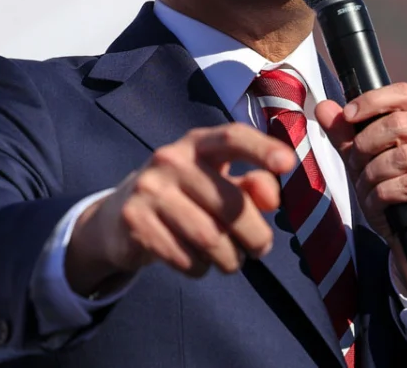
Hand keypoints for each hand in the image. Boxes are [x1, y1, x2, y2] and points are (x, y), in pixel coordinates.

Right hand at [65, 123, 296, 295]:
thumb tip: (272, 199)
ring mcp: (149, 189)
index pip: (233, 137)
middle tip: (259, 249)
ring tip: (230, 260)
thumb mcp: (218, 183)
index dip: (262, 149)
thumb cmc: (185, 197)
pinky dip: (200, 269)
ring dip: (230, 259)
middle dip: (255, 236)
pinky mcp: (135, 222)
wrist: (118, 217)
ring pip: (210, 239)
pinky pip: (185, 258)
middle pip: (231, 205)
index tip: (287, 164)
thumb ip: (252, 186)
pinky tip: (197, 262)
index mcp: (198, 143)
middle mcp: (170, 159)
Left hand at [315, 83, 406, 299]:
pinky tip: (377, 203)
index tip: (349, 115)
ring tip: (364, 187)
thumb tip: (324, 107)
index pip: (405, 94)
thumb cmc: (392, 198)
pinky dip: (385, 194)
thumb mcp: (363, 165)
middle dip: (366, 143)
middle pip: (401, 123)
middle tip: (354, 163)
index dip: (374, 100)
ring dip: (373, 173)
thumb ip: (345, 136)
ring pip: (405, 156)